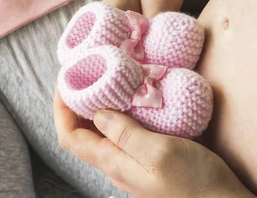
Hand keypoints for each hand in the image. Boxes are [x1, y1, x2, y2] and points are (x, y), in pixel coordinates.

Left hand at [54, 90, 253, 197]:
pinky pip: (124, 135)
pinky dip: (121, 113)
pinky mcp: (151, 160)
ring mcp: (134, 164)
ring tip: (107, 80)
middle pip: (83, 134)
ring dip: (98, 106)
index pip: (70, 137)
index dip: (61, 108)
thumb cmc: (195, 183)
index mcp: (114, 163)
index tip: (66, 79)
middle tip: (86, 73)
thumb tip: (97, 112)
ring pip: (103, 133)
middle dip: (76, 103)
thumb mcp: (160, 152)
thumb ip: (126, 133)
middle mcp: (118, 165)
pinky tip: (135, 100)